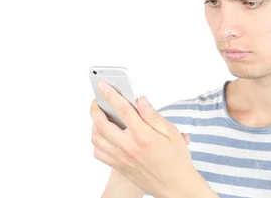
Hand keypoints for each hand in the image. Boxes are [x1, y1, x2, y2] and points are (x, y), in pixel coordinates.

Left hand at [90, 81, 205, 197]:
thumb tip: (141, 100)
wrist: (175, 186)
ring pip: (97, 138)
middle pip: (102, 124)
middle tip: (97, 100)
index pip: (123, 110)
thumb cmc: (176, 159)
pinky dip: (96, 141)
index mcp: (144, 136)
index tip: (103, 85)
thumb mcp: (171, 133)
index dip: (111, 94)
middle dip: (95, 108)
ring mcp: (122, 158)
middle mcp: (129, 147)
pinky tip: (103, 135)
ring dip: (94, 124)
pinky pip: (99, 152)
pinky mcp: (119, 166)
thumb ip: (153, 116)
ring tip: (99, 115)